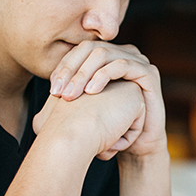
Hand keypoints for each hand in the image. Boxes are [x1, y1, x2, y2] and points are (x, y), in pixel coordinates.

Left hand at [49, 41, 165, 156]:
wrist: (136, 146)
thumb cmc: (109, 128)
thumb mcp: (84, 109)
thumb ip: (69, 95)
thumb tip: (47, 93)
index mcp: (107, 58)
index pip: (79, 51)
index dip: (63, 67)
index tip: (52, 90)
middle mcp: (122, 54)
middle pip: (90, 49)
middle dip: (71, 70)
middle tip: (58, 93)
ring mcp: (137, 61)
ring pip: (103, 54)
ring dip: (83, 74)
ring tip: (72, 95)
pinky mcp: (148, 72)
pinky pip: (122, 65)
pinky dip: (104, 76)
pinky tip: (92, 92)